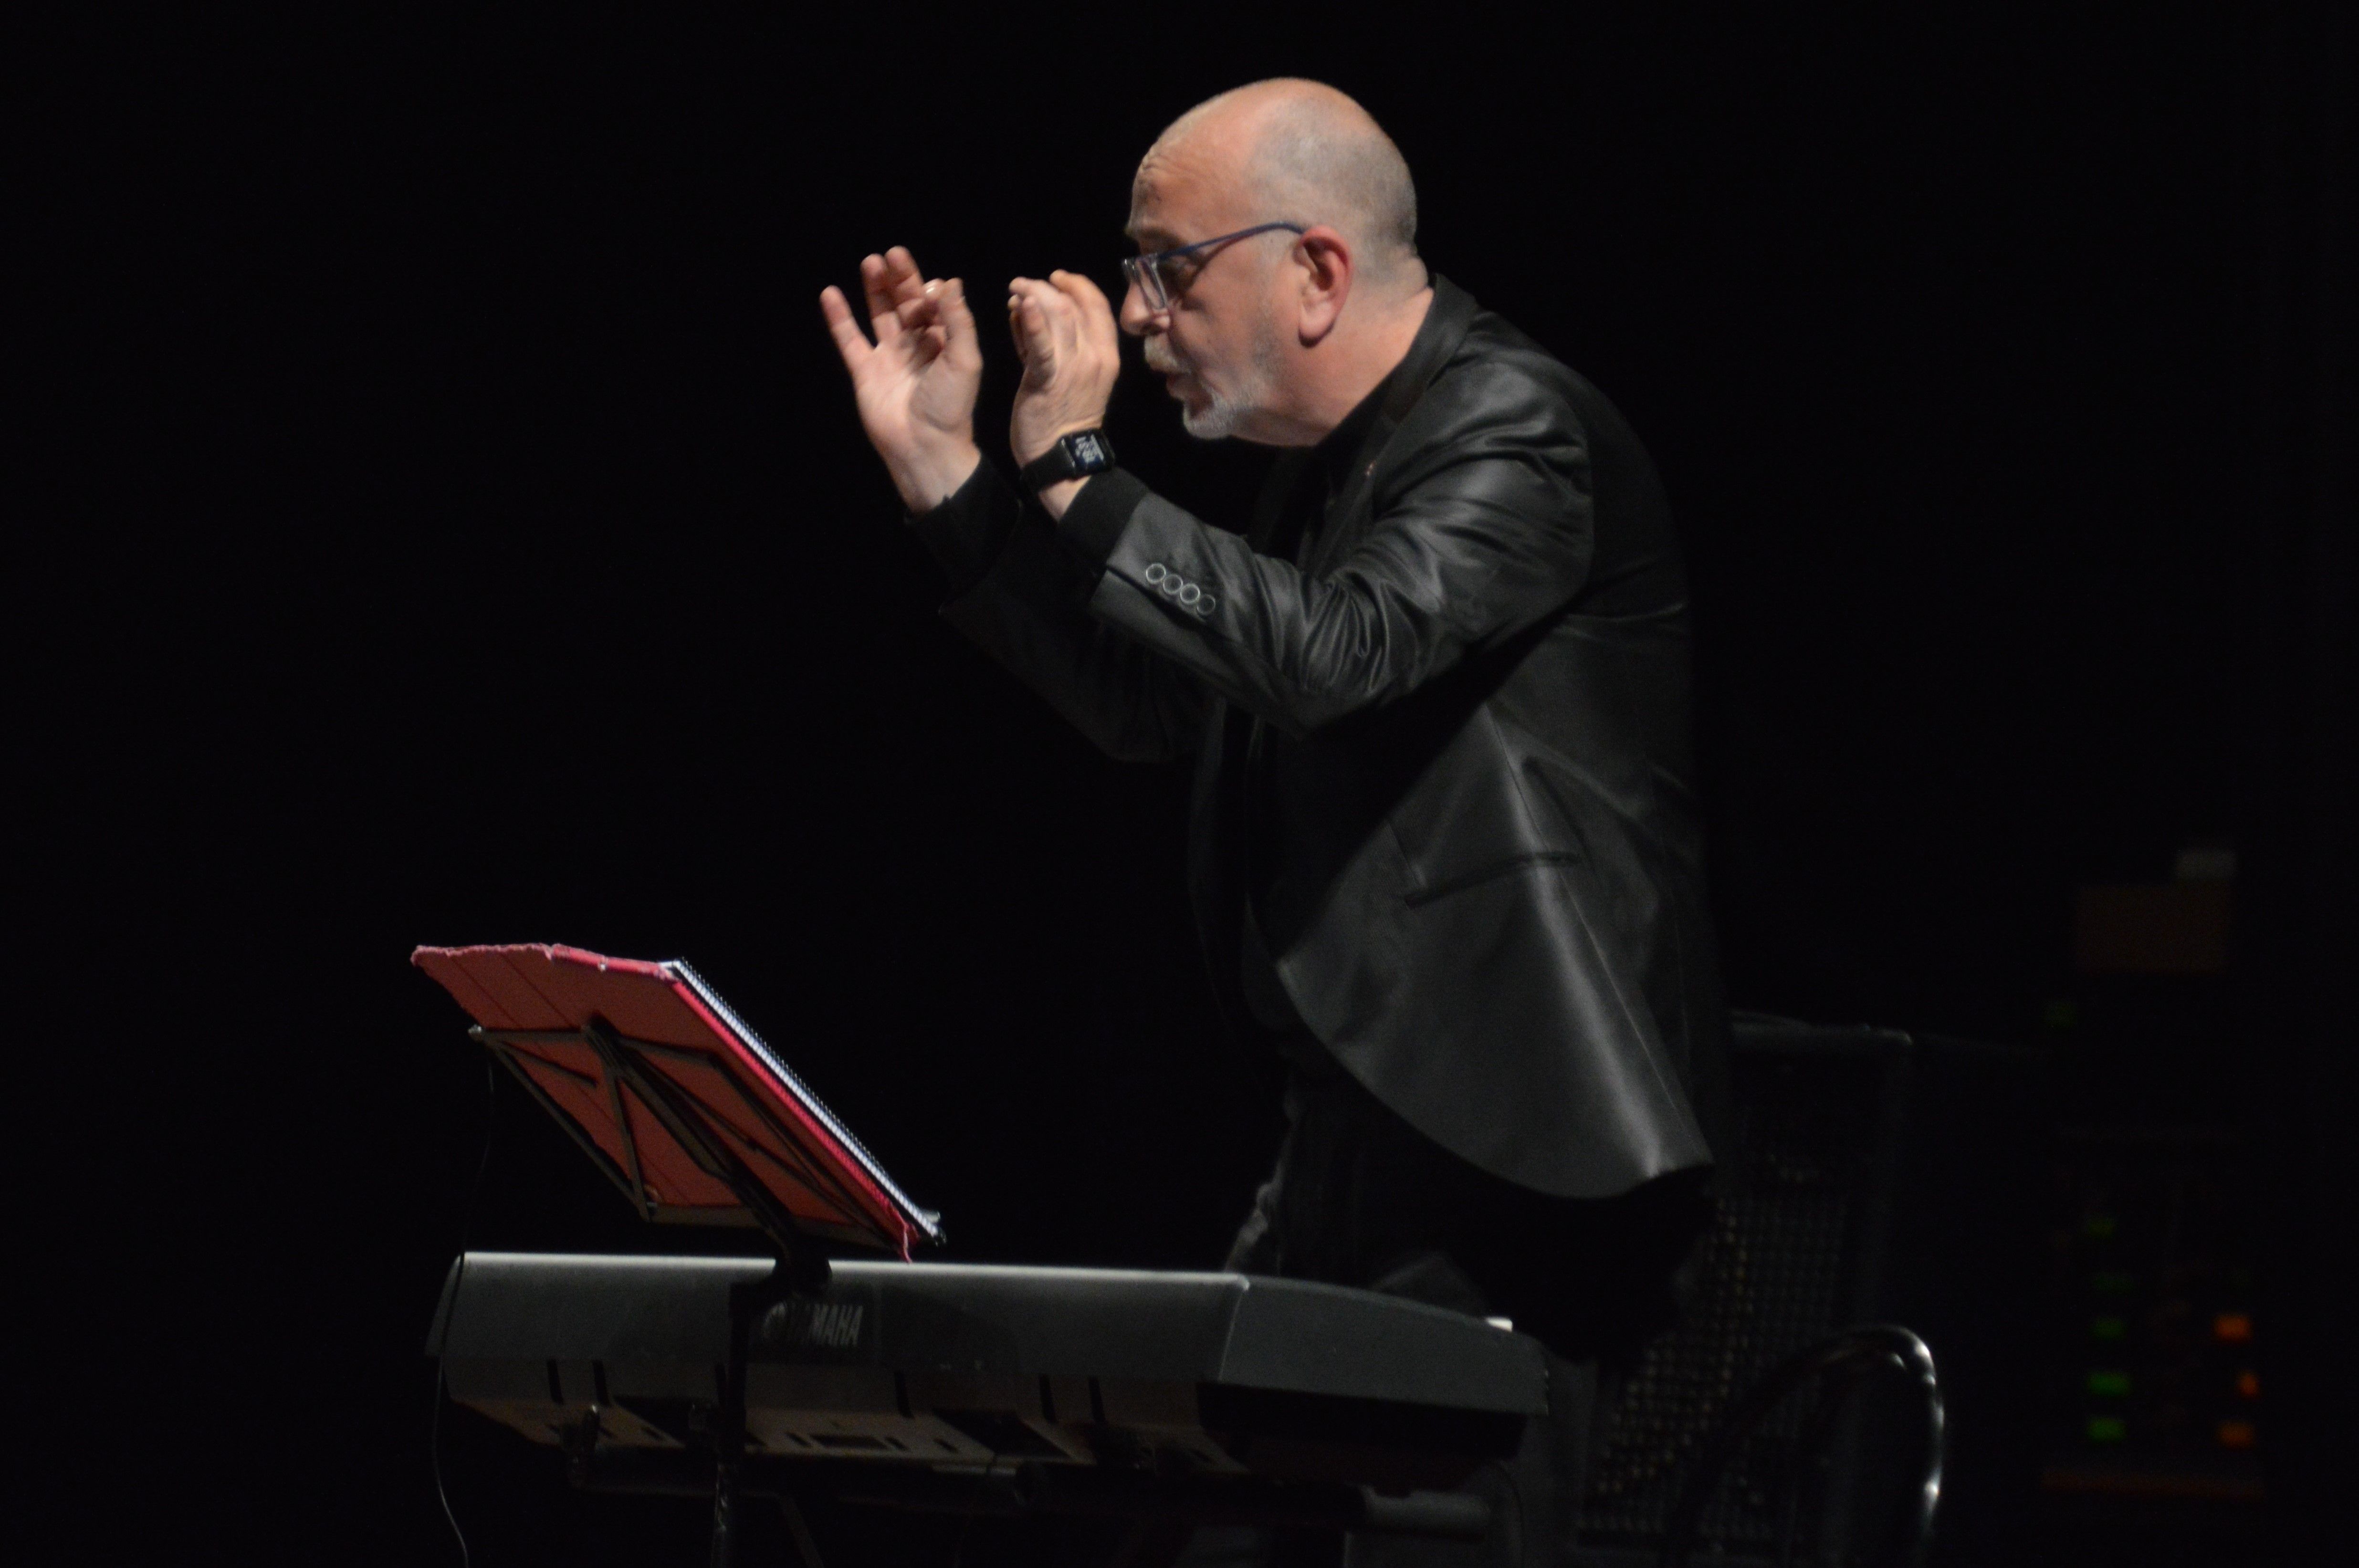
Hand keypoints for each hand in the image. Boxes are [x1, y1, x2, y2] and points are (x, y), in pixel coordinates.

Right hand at [820, 247, 982, 511]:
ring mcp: (889, 359)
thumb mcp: (964, 359)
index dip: (930, 292)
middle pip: (906, 305)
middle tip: (892, 254)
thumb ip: (958, 320)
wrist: (924, 446)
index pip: (935, 307)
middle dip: (900, 280)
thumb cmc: (950, 405)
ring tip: (870, 261)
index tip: (929, 284)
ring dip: (875, 289)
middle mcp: (917, 348)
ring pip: (880, 315)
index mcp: (945, 344)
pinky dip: (839, 317)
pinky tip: (830, 293)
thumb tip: (951, 281)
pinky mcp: (865, 372)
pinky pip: (850, 340)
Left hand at [1007, 271, 1120, 500]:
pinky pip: (1042, 347)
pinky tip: (1022, 305)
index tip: (1055, 277)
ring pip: (1059, 315)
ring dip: (1034, 294)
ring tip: (1015, 289)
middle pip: (1075, 304)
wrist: (1061, 454)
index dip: (1077, 284)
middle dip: (1047, 286)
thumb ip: (1055, 340)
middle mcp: (1095, 356)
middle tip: (1022, 283)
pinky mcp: (1048, 380)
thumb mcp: (1072, 372)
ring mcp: (1073, 368)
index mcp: (1107, 353)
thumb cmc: (1064, 414)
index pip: (1098, 304)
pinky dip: (1032, 323)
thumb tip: (1031, 306)